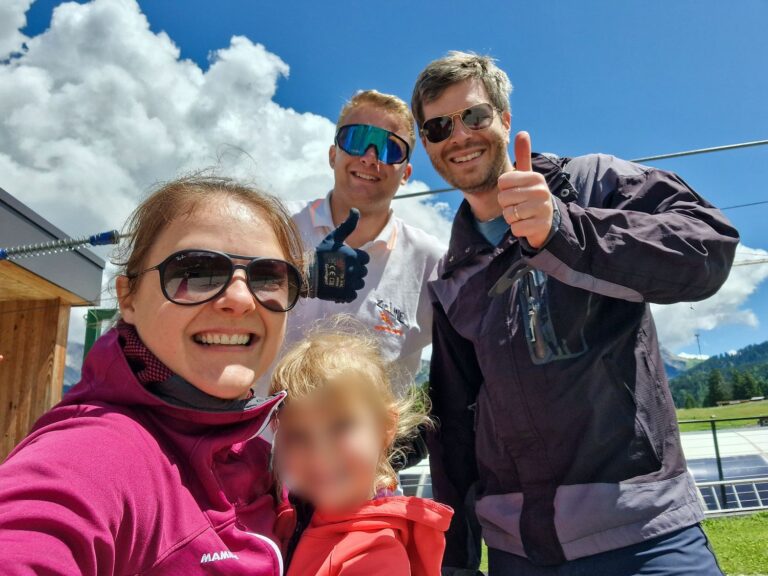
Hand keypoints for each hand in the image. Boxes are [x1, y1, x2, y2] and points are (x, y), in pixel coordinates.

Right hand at [309, 208, 369, 302]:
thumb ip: (347, 225)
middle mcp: (355, 270)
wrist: (307, 274)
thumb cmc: (320, 254)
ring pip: (359, 284)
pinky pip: (353, 295)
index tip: (345, 259)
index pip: (365, 259)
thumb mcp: (334, 237)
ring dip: (351, 282)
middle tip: (340, 269)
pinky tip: (338, 288)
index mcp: (355, 256)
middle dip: (354, 271)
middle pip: (363, 272)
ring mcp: (350, 284)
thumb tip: (356, 209)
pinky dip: (347, 293)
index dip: (357, 259)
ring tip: (339, 278)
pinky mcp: (345, 295)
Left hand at [497, 132, 553, 248]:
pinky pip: (515, 228)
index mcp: (535, 177)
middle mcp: (541, 191)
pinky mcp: (540, 226)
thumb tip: (522, 132)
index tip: (516, 191)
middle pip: (503, 198)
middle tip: (520, 205)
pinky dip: (518, 229)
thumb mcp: (528, 176)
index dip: (504, 189)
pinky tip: (527, 225)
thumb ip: (523, 156)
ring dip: (512, 218)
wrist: (548, 222)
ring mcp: (542, 209)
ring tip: (524, 215)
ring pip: (508, 214)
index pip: (502, 181)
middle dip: (507, 205)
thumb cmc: (531, 196)